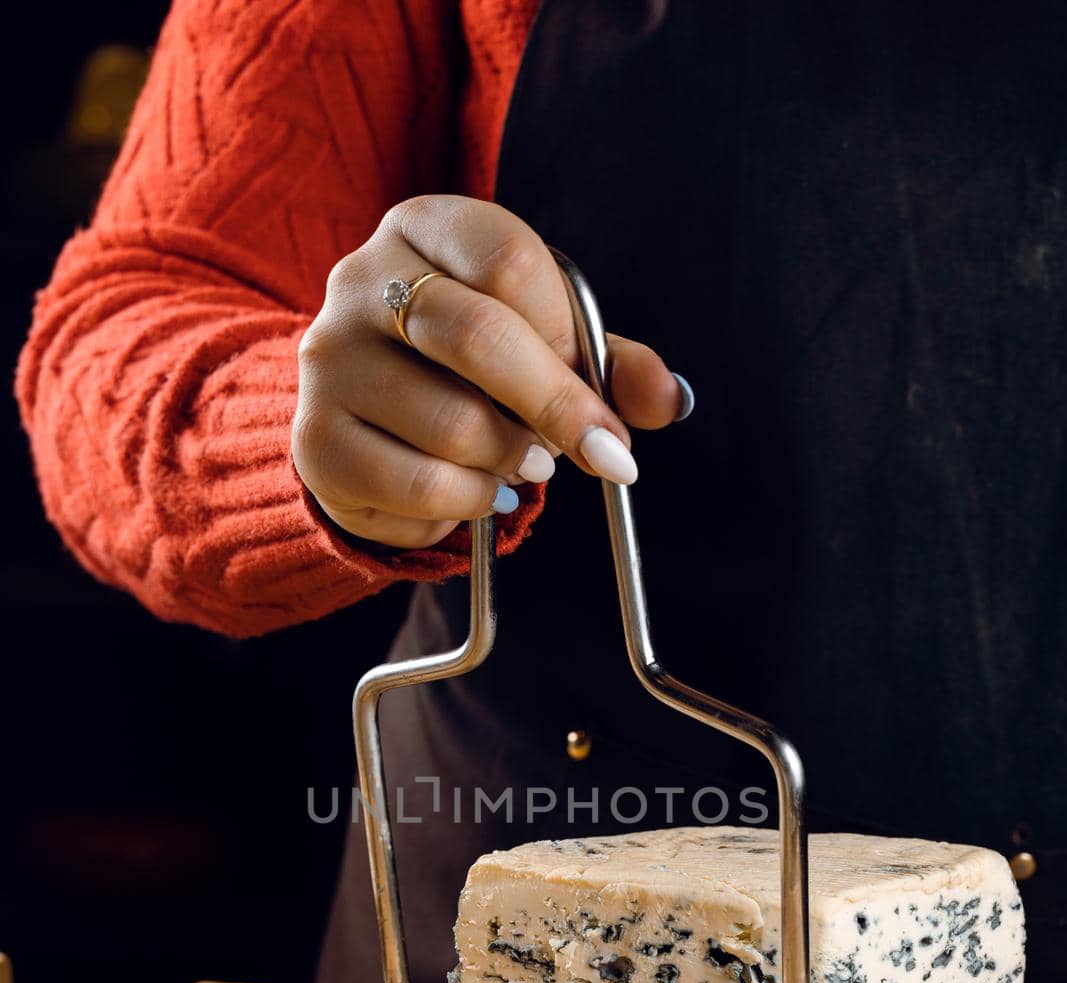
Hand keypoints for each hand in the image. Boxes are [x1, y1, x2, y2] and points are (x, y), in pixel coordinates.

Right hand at [292, 195, 690, 548]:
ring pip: (454, 423)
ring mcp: (330, 360)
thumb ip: (608, 363)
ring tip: (523, 463)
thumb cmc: (464, 374)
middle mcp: (362, 279)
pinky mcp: (316, 440)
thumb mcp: (543, 346)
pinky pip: (420, 482)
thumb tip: (669, 400)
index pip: (511, 262)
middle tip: (601, 455)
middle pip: (478, 336)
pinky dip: (472, 500)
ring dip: (513, 460)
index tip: (606, 402)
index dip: (570, 340)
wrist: (363, 426)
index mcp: (424, 227)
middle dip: (557, 408)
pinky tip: (480, 491)